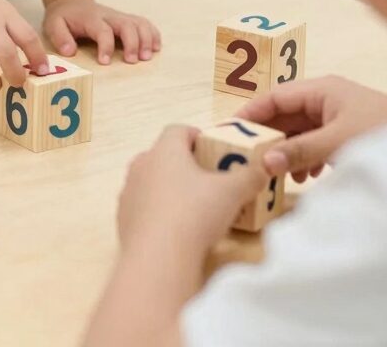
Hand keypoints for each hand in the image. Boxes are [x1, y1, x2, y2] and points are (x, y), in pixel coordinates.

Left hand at [43, 0, 160, 64]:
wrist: (71, 1)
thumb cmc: (63, 16)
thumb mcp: (53, 24)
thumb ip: (60, 37)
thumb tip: (70, 51)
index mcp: (91, 19)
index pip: (103, 30)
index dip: (106, 46)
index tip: (104, 63)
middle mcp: (108, 16)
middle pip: (127, 25)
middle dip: (133, 43)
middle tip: (132, 61)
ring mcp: (119, 17)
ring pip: (139, 23)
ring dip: (146, 39)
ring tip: (147, 57)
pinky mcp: (126, 19)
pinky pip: (144, 23)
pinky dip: (153, 34)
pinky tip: (156, 48)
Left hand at [118, 125, 266, 253]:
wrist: (157, 257)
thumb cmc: (195, 213)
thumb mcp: (232, 193)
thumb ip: (250, 177)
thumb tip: (263, 169)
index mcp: (165, 150)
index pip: (179, 130)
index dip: (198, 137)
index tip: (215, 151)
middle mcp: (142, 163)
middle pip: (165, 156)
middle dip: (187, 166)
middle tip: (211, 181)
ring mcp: (129, 190)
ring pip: (152, 181)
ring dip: (171, 189)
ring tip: (196, 209)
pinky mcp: (123, 217)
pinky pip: (144, 206)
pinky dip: (160, 212)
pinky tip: (177, 230)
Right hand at [238, 76, 386, 180]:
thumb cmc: (382, 133)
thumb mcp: (336, 143)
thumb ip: (299, 151)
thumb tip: (263, 162)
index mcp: (321, 89)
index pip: (274, 96)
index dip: (251, 113)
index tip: (231, 131)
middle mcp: (326, 99)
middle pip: (286, 115)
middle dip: (269, 137)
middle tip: (249, 157)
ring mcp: (338, 116)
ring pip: (301, 131)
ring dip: (288, 151)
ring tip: (278, 174)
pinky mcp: (349, 133)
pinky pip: (317, 142)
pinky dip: (307, 158)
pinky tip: (307, 176)